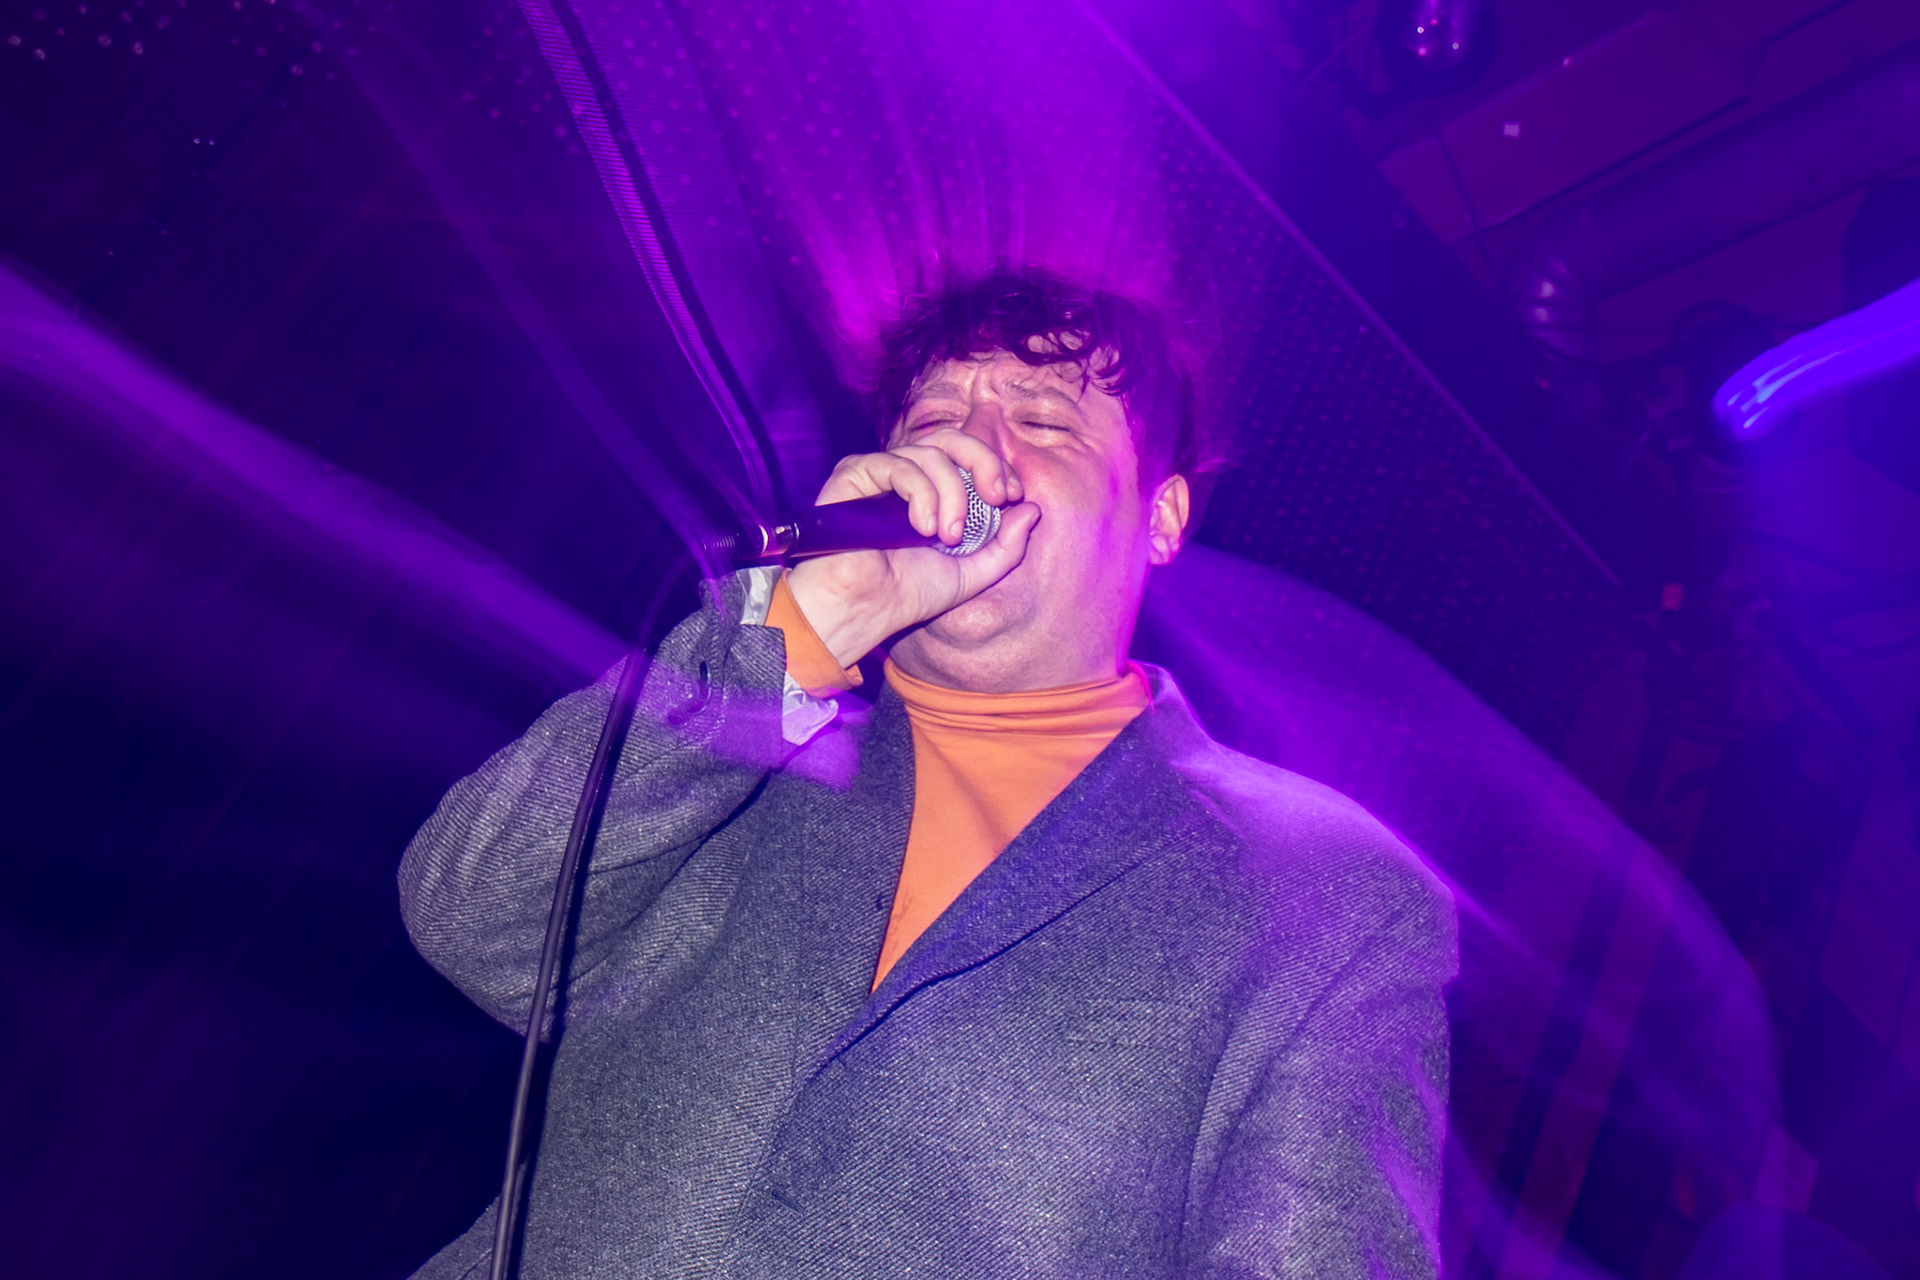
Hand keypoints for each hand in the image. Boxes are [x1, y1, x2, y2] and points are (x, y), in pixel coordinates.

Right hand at [785, 429, 1040, 669]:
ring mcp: (880, 471)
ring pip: (930, 454)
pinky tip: (922, 528)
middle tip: (997, 497)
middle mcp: (907, 474)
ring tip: (947, 536)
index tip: (1012, 496)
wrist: (866, 609)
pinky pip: (898, 465)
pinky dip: (921, 494)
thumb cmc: (909, 593)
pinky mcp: (855, 473)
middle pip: (952, 439)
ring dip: (951, 496)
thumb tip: (1034, 508)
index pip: (968, 456)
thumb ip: (1007, 546)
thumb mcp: (973, 573)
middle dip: (984, 462)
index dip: (995, 467)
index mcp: (932, 490)